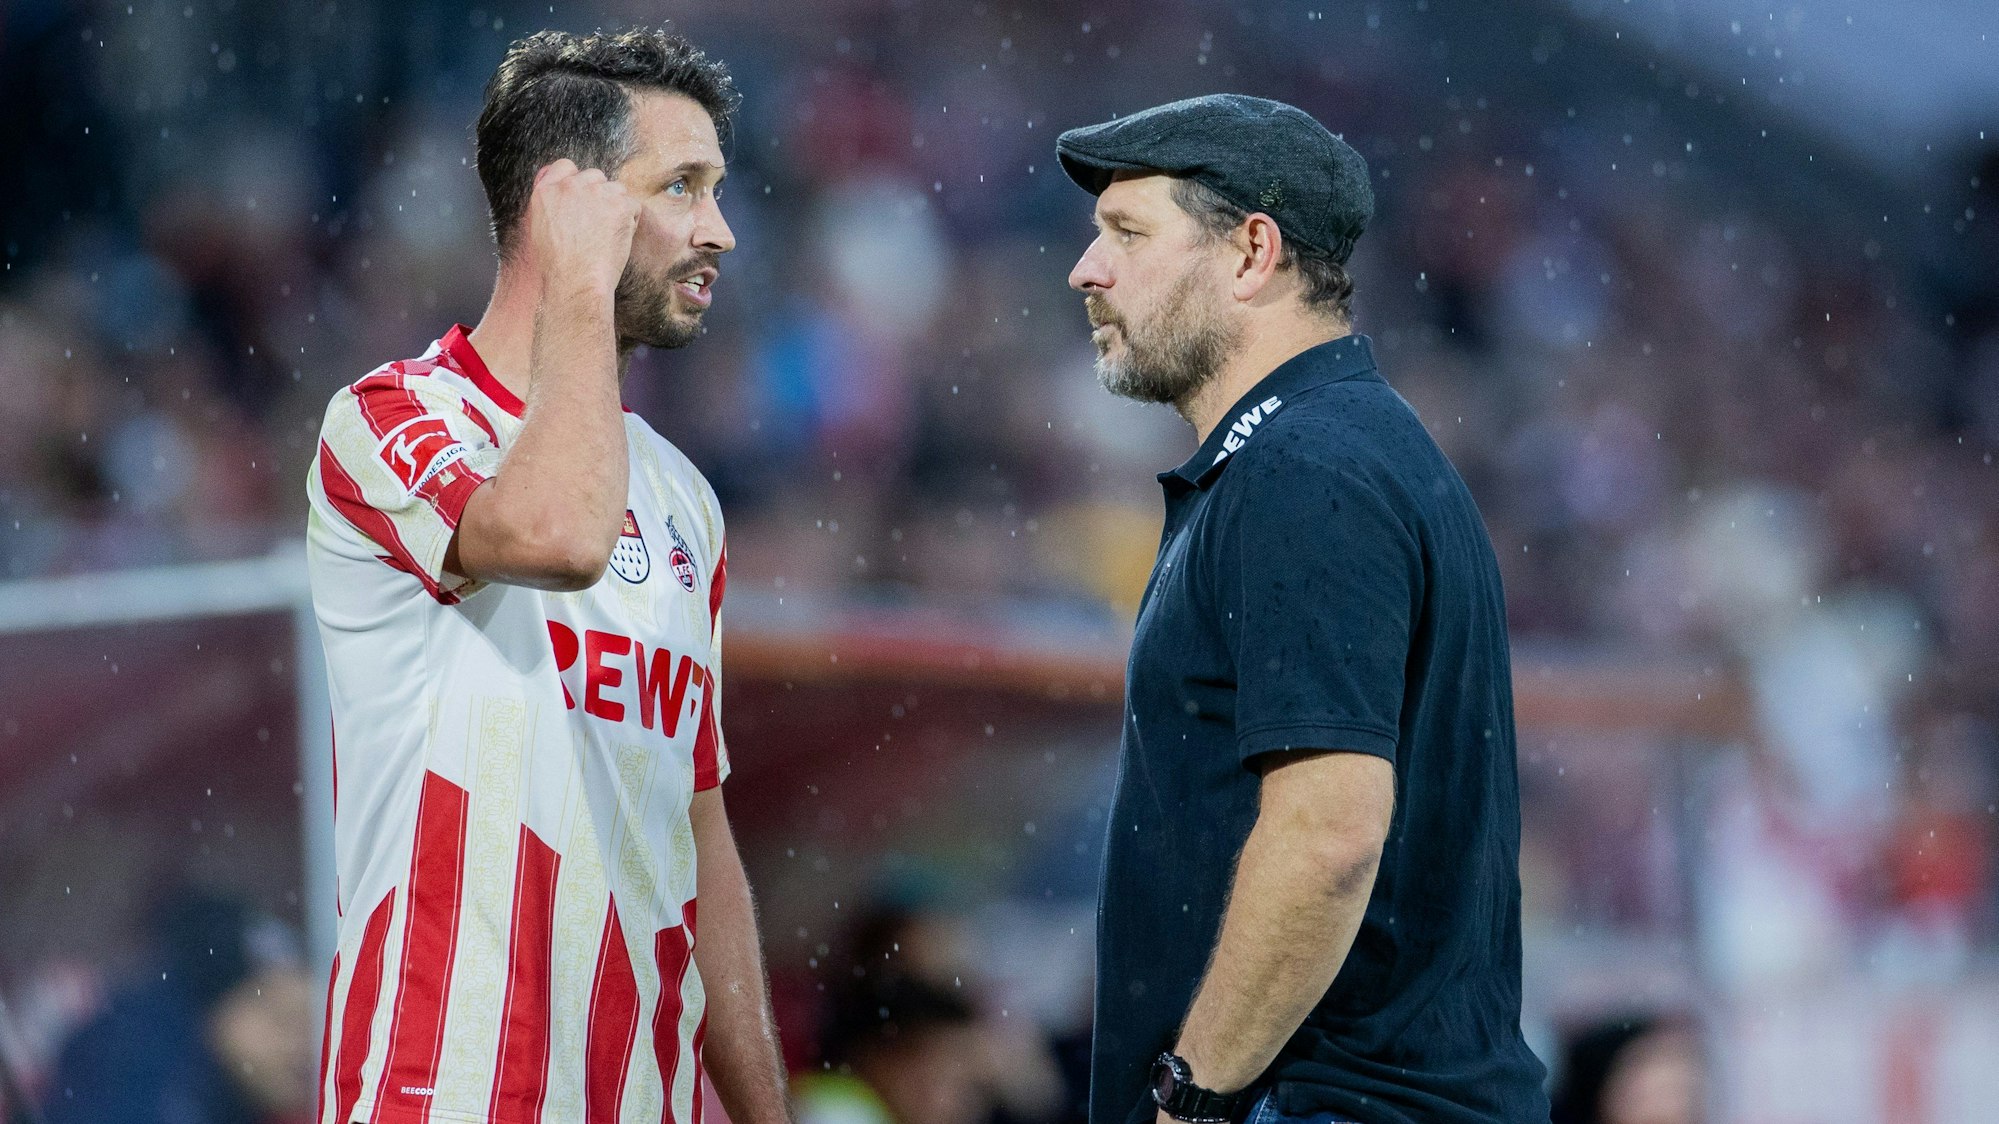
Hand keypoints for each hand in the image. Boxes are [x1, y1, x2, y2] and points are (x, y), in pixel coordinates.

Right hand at [526, 158, 639, 298]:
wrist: (576, 280)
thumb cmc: (558, 265)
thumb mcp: (540, 228)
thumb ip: (551, 204)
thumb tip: (560, 194)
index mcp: (546, 191)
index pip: (565, 167)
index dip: (577, 181)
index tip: (583, 198)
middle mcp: (570, 186)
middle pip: (594, 176)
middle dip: (599, 195)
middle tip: (598, 223)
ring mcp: (596, 193)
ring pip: (616, 189)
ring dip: (617, 206)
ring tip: (607, 234)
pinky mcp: (619, 204)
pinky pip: (633, 205)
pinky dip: (631, 221)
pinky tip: (618, 239)